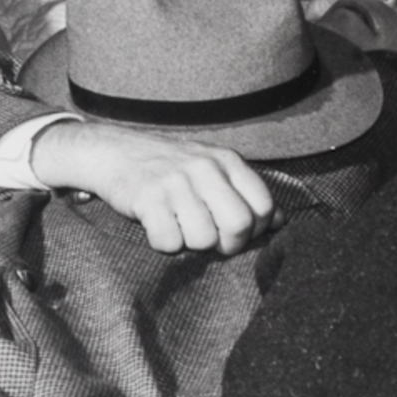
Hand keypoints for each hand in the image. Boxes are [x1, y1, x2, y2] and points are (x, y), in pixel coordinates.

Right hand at [32, 119, 274, 254]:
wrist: (115, 151)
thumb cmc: (169, 167)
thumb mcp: (212, 169)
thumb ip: (245, 193)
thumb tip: (281, 222)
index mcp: (226, 161)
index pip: (263, 206)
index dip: (254, 230)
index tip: (234, 231)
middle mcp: (204, 168)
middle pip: (238, 226)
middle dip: (227, 244)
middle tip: (211, 241)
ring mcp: (176, 182)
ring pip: (203, 239)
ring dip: (191, 243)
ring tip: (178, 226)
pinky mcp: (148, 199)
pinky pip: (169, 242)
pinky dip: (164, 243)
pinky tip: (158, 226)